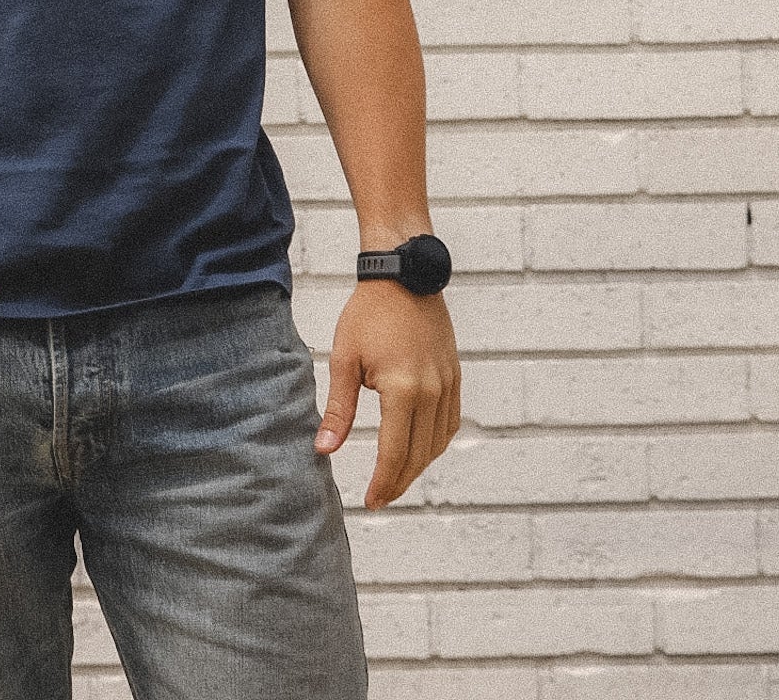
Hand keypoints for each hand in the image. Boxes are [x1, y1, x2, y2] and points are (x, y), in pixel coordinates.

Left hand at [313, 283, 459, 508]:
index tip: (370, 501)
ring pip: (437, 443)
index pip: (394, 453)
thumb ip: (339, 409)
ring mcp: (447, 384)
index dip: (382, 482)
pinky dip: (436, 443)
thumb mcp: (344, 359)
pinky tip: (421, 449)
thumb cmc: (368, 314)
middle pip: (419, 455)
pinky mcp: (454, 376)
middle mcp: (432, 392)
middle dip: (399, 481)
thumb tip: (324, 450)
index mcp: (403, 390)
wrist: (403, 276)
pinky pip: (450, 423)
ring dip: (419, 466)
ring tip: (396, 477)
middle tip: (380, 496)